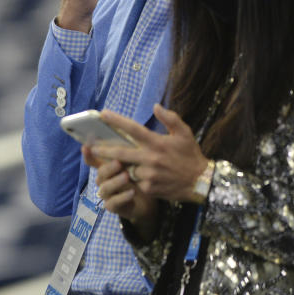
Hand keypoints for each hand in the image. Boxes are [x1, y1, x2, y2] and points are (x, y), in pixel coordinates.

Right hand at [84, 145, 157, 238]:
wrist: (146, 202)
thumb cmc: (138, 179)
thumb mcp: (134, 164)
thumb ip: (127, 153)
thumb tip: (128, 132)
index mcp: (106, 168)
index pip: (93, 160)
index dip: (88, 154)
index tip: (86, 147)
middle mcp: (103, 180)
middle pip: (100, 173)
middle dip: (108, 168)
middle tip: (118, 162)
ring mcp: (107, 194)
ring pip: (105, 188)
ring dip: (115, 182)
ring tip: (126, 177)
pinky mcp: (112, 206)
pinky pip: (113, 202)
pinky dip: (122, 197)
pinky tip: (132, 192)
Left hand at [91, 105, 209, 203]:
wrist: (200, 182)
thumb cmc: (190, 156)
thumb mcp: (185, 134)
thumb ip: (171, 119)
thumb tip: (156, 106)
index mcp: (157, 143)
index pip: (133, 129)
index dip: (117, 121)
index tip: (103, 114)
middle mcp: (151, 159)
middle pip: (121, 153)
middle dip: (104, 150)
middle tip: (93, 147)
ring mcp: (148, 175)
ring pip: (127, 168)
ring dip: (122, 166)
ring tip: (115, 163)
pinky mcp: (148, 188)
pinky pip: (134, 181)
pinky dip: (133, 177)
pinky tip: (136, 176)